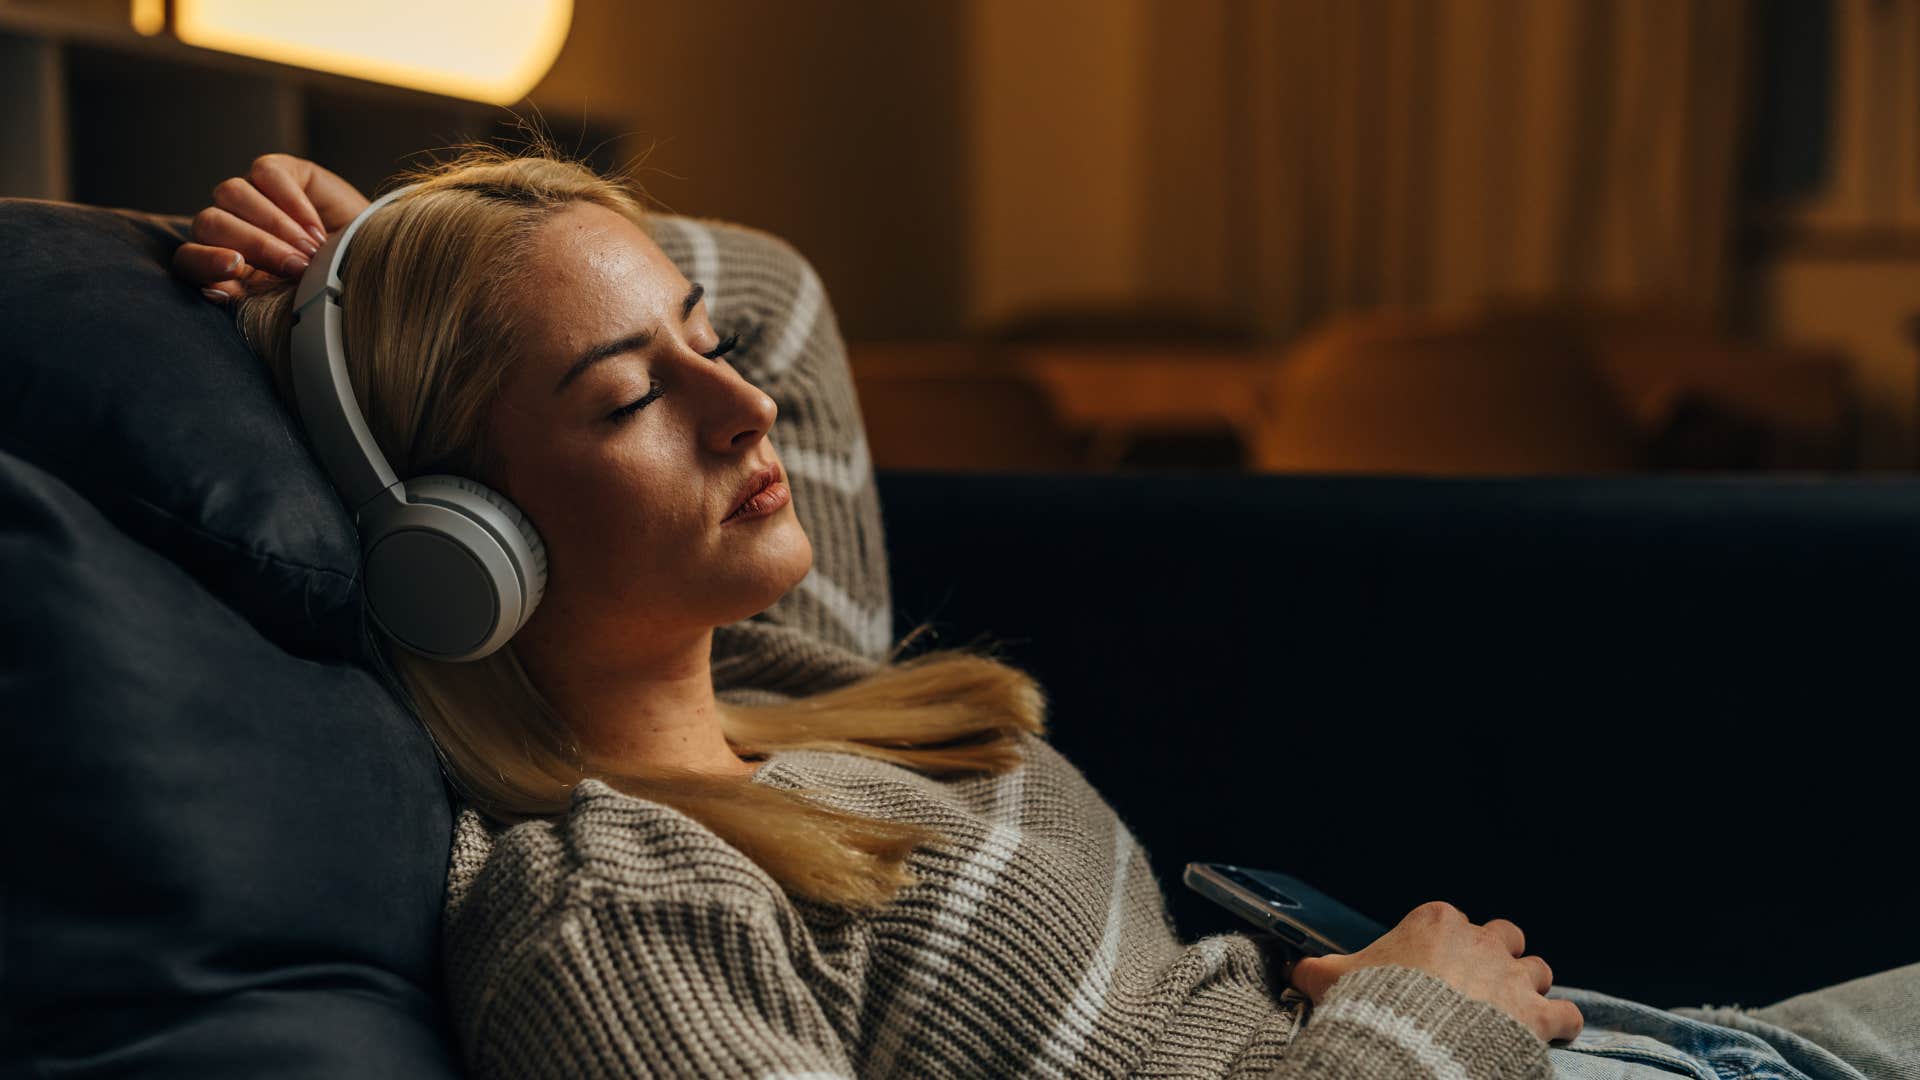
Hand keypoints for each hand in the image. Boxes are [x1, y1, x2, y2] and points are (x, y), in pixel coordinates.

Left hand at [173, 153, 370, 302]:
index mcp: (224, 263)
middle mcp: (230, 225)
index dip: (205, 262)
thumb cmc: (333, 288)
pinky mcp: (276, 171)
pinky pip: (265, 173)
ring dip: (273, 224)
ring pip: (231, 193)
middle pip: (209, 222)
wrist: (377, 262)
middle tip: (297, 267)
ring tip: (313, 249)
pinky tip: (316, 228)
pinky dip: (290, 201)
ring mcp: (250, 195)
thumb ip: (252, 299)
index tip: (236, 269)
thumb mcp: (291, 302)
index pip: (189, 258)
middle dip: (255, 246)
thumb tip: (214, 289)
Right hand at [1287, 900, 1582, 1044]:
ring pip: (1539, 968)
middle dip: (1499, 957)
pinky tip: (1548, 1035)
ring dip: (1529, 988)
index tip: (1434, 970)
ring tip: (1513, 1011)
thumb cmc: (1373, 1006)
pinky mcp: (1537, 1015)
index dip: (1447, 946)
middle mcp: (1481, 940)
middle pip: (1505, 935)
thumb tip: (1295, 969)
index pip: (1452, 921)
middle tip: (1481, 985)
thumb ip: (1317, 970)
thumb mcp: (1332, 980)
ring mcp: (1512, 977)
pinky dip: (1559, 1024)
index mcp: (1435, 922)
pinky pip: (1566, 1012)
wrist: (1410, 1044)